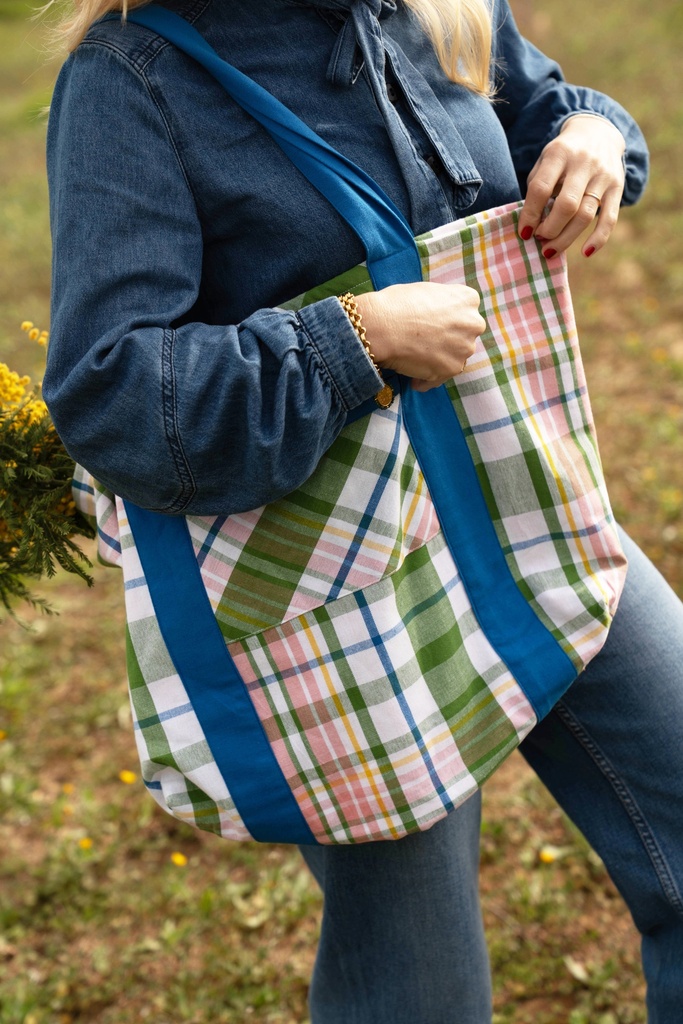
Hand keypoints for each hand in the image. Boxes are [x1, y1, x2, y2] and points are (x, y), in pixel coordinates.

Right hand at [354, 282, 484, 391]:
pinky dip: (427, 379)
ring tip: (415, 359)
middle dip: (448, 340)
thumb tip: (442, 315)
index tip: (433, 324)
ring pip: (454, 357)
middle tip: (425, 342)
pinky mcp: (452, 369)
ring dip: (438, 360)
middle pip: (463, 335)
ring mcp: (465, 349)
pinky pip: (440, 377)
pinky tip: (413, 377)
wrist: (382, 327)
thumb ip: (443, 303)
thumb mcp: (427, 290)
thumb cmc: (397, 304)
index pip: (464, 312)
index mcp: (468, 299)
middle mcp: (473, 324)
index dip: (446, 319)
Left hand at [518, 114, 625, 258]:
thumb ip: (537, 188)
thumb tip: (531, 225)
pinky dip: (599, 238)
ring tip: (550, 250)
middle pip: (567, 205)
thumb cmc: (563, 156)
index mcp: (559, 153)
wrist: (598, 133)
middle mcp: (583, 162)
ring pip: (586, 215)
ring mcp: (603, 175)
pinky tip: (585, 253)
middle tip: (539, 239)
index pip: (541, 188)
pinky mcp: (618, 187)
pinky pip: (610, 218)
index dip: (530, 214)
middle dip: (550, 229)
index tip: (524, 233)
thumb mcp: (545, 161)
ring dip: (566, 238)